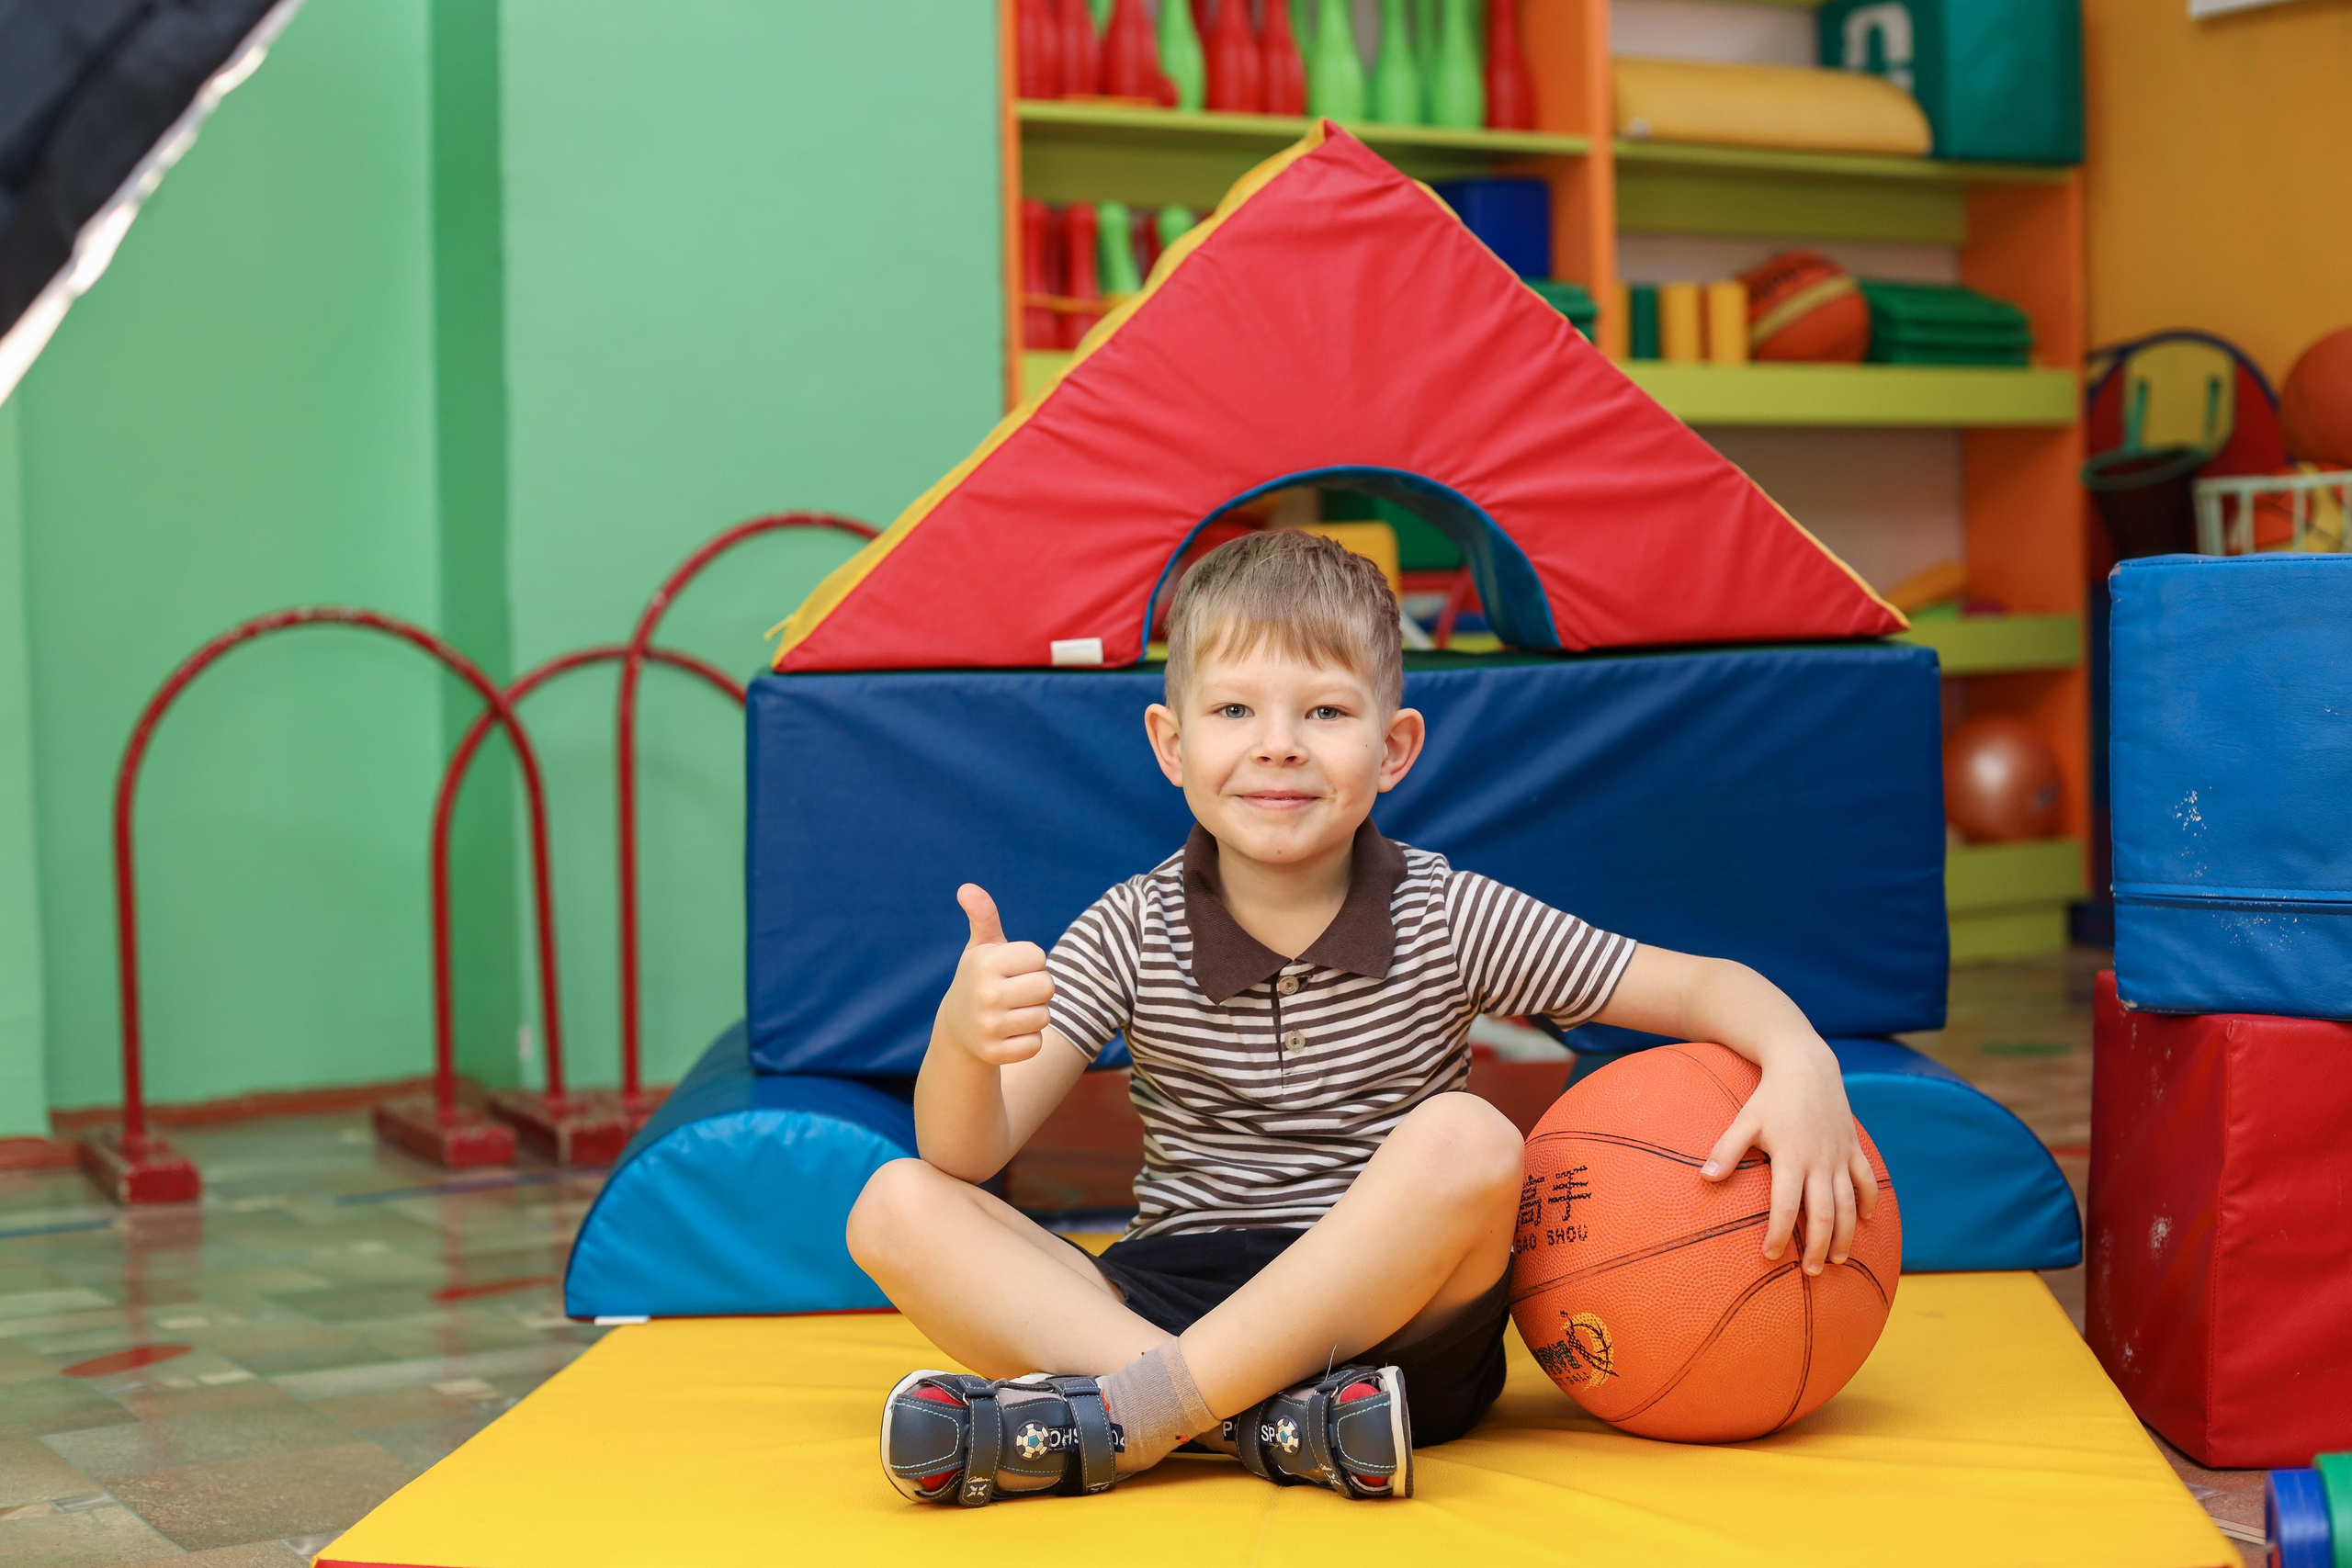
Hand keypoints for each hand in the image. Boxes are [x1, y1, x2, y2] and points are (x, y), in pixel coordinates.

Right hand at [935, 885, 1054, 1065]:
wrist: (957, 1030)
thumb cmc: (980, 979)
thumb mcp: (981, 947)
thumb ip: (983, 916)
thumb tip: (966, 888)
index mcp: (985, 963)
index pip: (1039, 956)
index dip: (1029, 962)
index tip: (1010, 969)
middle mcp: (985, 994)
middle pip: (1047, 986)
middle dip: (1036, 988)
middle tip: (1015, 992)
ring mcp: (989, 1027)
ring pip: (1044, 1017)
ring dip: (1033, 1015)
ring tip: (1011, 1012)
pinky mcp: (995, 1054)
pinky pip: (1036, 1044)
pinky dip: (1028, 1040)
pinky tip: (1008, 1034)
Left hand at [1699, 1038, 1878, 1275]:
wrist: (1807, 1066)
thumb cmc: (1770, 1097)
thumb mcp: (1745, 1120)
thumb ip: (1727, 1150)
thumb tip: (1706, 1178)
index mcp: (1791, 1158)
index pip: (1785, 1206)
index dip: (1778, 1233)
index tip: (1770, 1256)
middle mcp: (1820, 1161)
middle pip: (1823, 1214)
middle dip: (1818, 1247)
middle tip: (1811, 1272)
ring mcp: (1840, 1156)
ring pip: (1849, 1204)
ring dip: (1845, 1234)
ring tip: (1837, 1259)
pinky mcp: (1854, 1148)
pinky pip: (1867, 1181)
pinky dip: (1869, 1202)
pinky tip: (1866, 1221)